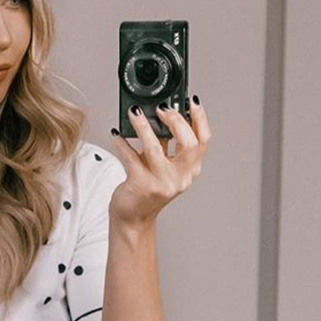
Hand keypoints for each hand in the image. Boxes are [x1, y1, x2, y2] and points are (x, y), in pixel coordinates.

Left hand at [108, 97, 211, 226]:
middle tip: (161, 109)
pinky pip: (130, 157)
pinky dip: (122, 143)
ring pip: (156, 147)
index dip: (200, 118)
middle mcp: (180, 178)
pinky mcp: (141, 186)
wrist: (132, 219)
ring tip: (135, 113)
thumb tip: (160, 116)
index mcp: (190, 171)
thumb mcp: (162, 167)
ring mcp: (162, 183)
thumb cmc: (146, 192)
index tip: (191, 101)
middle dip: (176, 120)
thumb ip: (165, 146)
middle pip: (189, 143)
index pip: (203, 141)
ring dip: (143, 126)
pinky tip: (117, 135)